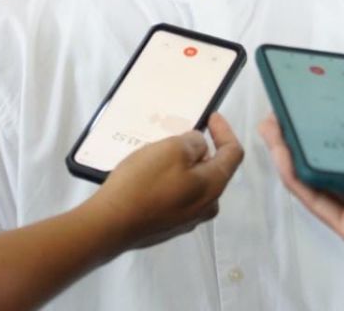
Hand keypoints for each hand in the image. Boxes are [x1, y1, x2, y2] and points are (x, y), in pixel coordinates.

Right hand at [86, 113, 242, 250]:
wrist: (110, 225)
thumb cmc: (145, 183)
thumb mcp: (173, 149)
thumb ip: (194, 143)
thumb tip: (199, 148)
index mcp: (213, 186)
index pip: (233, 154)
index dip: (225, 131)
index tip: (211, 116)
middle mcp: (205, 207)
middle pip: (213, 171)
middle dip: (201, 150)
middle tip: (179, 135)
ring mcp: (186, 220)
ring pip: (192, 185)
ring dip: (182, 166)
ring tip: (160, 154)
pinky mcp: (166, 227)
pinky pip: (175, 197)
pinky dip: (169, 182)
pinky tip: (148, 177)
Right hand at [259, 114, 343, 265]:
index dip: (330, 134)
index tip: (311, 115)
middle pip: (328, 168)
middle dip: (301, 143)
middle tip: (281, 121)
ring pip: (316, 183)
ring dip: (290, 158)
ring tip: (272, 132)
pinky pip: (317, 201)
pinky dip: (297, 179)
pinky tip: (283, 156)